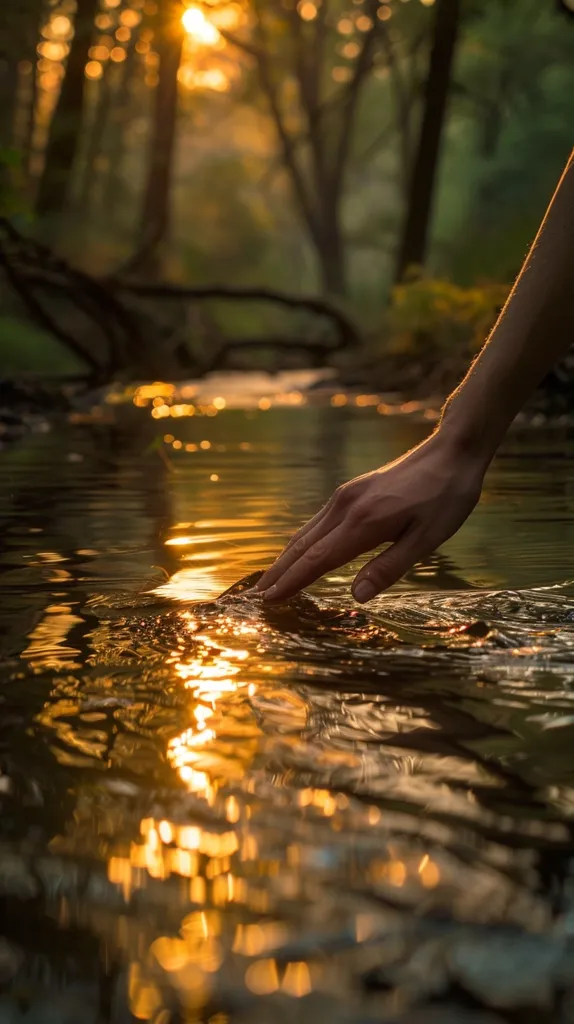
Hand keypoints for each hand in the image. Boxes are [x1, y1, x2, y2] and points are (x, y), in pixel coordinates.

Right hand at [255, 429, 486, 603]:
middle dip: (279, 572)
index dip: (292, 582)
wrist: (452, 451)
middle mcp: (345, 507)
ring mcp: (345, 496)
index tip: (268, 600)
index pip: (317, 559)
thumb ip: (389, 568)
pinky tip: (299, 553)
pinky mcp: (350, 491)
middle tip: (256, 597)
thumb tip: (355, 596)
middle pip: (302, 545)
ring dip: (286, 558)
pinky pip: (317, 523)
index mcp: (363, 522)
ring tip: (270, 581)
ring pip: (306, 532)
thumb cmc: (446, 497)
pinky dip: (301, 543)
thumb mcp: (427, 539)